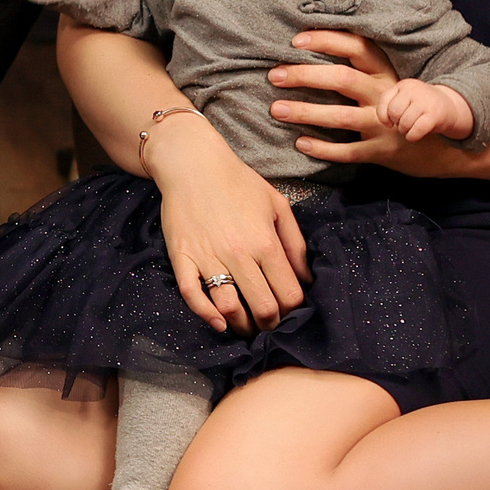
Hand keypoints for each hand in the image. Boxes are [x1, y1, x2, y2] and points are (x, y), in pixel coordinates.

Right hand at [142, 120, 311, 334]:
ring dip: (242, 326)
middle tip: (270, 325)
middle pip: (263, 308)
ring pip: (229, 308)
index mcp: (265, 242)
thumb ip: (295, 244)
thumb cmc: (237, 182)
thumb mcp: (277, 205)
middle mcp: (238, 254)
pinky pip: (192, 295)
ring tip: (247, 327)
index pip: (289, 294)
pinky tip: (219, 323)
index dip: (294, 312)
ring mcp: (208, 257)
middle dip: (271, 324)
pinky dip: (206, 315)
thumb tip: (306, 279)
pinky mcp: (182, 257)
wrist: (192, 163)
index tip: (291, 314)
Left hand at [283, 30, 465, 177]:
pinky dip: (322, 148)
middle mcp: (385, 95)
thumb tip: (316, 48)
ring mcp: (384, 126)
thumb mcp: (392, 82)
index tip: (295, 40)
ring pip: (340, 116)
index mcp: (387, 73)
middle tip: (275, 75)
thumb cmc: (407, 107)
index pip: (356, 47)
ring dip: (305, 112)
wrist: (445, 147)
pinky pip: (347, 151)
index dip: (326, 40)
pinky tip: (300, 143)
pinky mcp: (381, 152)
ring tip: (277, 109)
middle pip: (342, 79)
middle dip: (305, 75)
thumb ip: (364, 68)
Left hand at [377, 76, 472, 141]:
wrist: (450, 106)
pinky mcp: (435, 114)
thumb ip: (392, 105)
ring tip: (409, 129)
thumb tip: (386, 122)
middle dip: (396, 123)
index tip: (389, 122)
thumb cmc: (422, 106)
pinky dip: (412, 136)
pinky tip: (413, 136)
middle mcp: (414, 90)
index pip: (384, 99)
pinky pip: (417, 129)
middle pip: (394, 112)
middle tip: (403, 125)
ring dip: (404, 130)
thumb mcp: (406, 98)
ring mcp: (425, 101)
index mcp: (405, 85)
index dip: (383, 115)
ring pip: (405, 122)